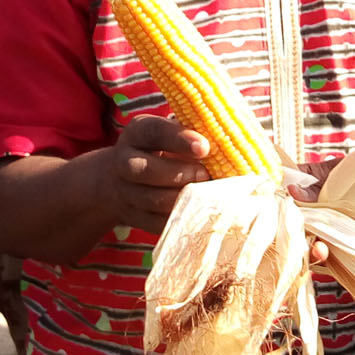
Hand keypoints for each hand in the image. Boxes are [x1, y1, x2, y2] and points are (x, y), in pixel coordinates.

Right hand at [94, 116, 210, 233]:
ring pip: (151, 200)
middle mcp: (124, 161)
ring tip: (205, 195)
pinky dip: (179, 219)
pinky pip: (155, 223)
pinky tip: (198, 213)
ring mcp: (125, 192)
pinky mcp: (133, 216)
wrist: (122, 179)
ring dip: (181, 199)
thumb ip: (195, 134)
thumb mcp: (171, 134)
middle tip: (205, 175)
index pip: (154, 131)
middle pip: (146, 170)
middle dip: (179, 174)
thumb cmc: (163, 150)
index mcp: (138, 133)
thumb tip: (232, 141)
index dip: (179, 139)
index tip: (204, 147)